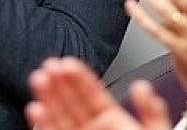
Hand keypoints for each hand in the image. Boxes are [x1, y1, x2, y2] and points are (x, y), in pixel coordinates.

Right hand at [26, 57, 171, 129]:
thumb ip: (151, 112)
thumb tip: (141, 85)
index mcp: (114, 122)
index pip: (93, 94)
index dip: (79, 78)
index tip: (67, 62)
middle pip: (72, 103)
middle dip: (59, 84)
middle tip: (48, 65)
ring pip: (60, 117)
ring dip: (48, 99)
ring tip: (39, 79)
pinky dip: (44, 124)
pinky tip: (36, 109)